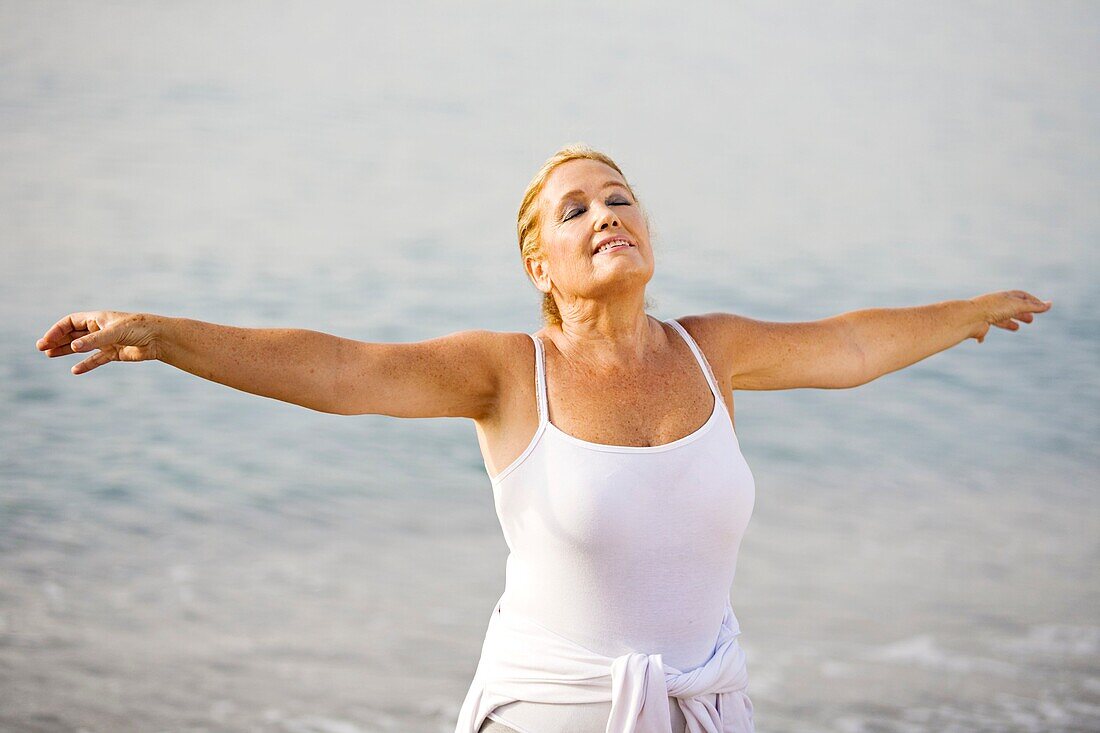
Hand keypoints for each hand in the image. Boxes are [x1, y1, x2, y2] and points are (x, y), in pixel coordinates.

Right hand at [36, 311, 162, 373]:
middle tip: (41, 348)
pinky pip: (96, 359)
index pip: (70, 322)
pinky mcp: (114, 353)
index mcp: (98, 318)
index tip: (46, 340)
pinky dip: (86, 364)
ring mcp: (106, 341)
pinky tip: (75, 371)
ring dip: (66, 350)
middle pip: (73, 334)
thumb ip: (94, 340)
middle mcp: (100, 329)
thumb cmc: (139, 327)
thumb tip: (73, 347)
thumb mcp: (115, 332)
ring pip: (81, 347)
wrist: (159, 338)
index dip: (57, 330)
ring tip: (49, 355)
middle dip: (57, 340)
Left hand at [968, 290, 1051, 343]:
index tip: (1042, 307)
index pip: (1021, 296)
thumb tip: (1050, 305)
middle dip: (1022, 313)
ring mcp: (986, 315)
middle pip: (1011, 308)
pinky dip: (984, 335)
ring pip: (1000, 319)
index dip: (1032, 301)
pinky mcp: (979, 326)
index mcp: (1004, 297)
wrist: (970, 317)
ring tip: (1017, 328)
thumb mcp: (1016, 306)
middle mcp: (995, 305)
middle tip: (1031, 320)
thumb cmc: (993, 309)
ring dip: (1009, 323)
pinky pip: (981, 330)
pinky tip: (983, 341)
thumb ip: (1033, 307)